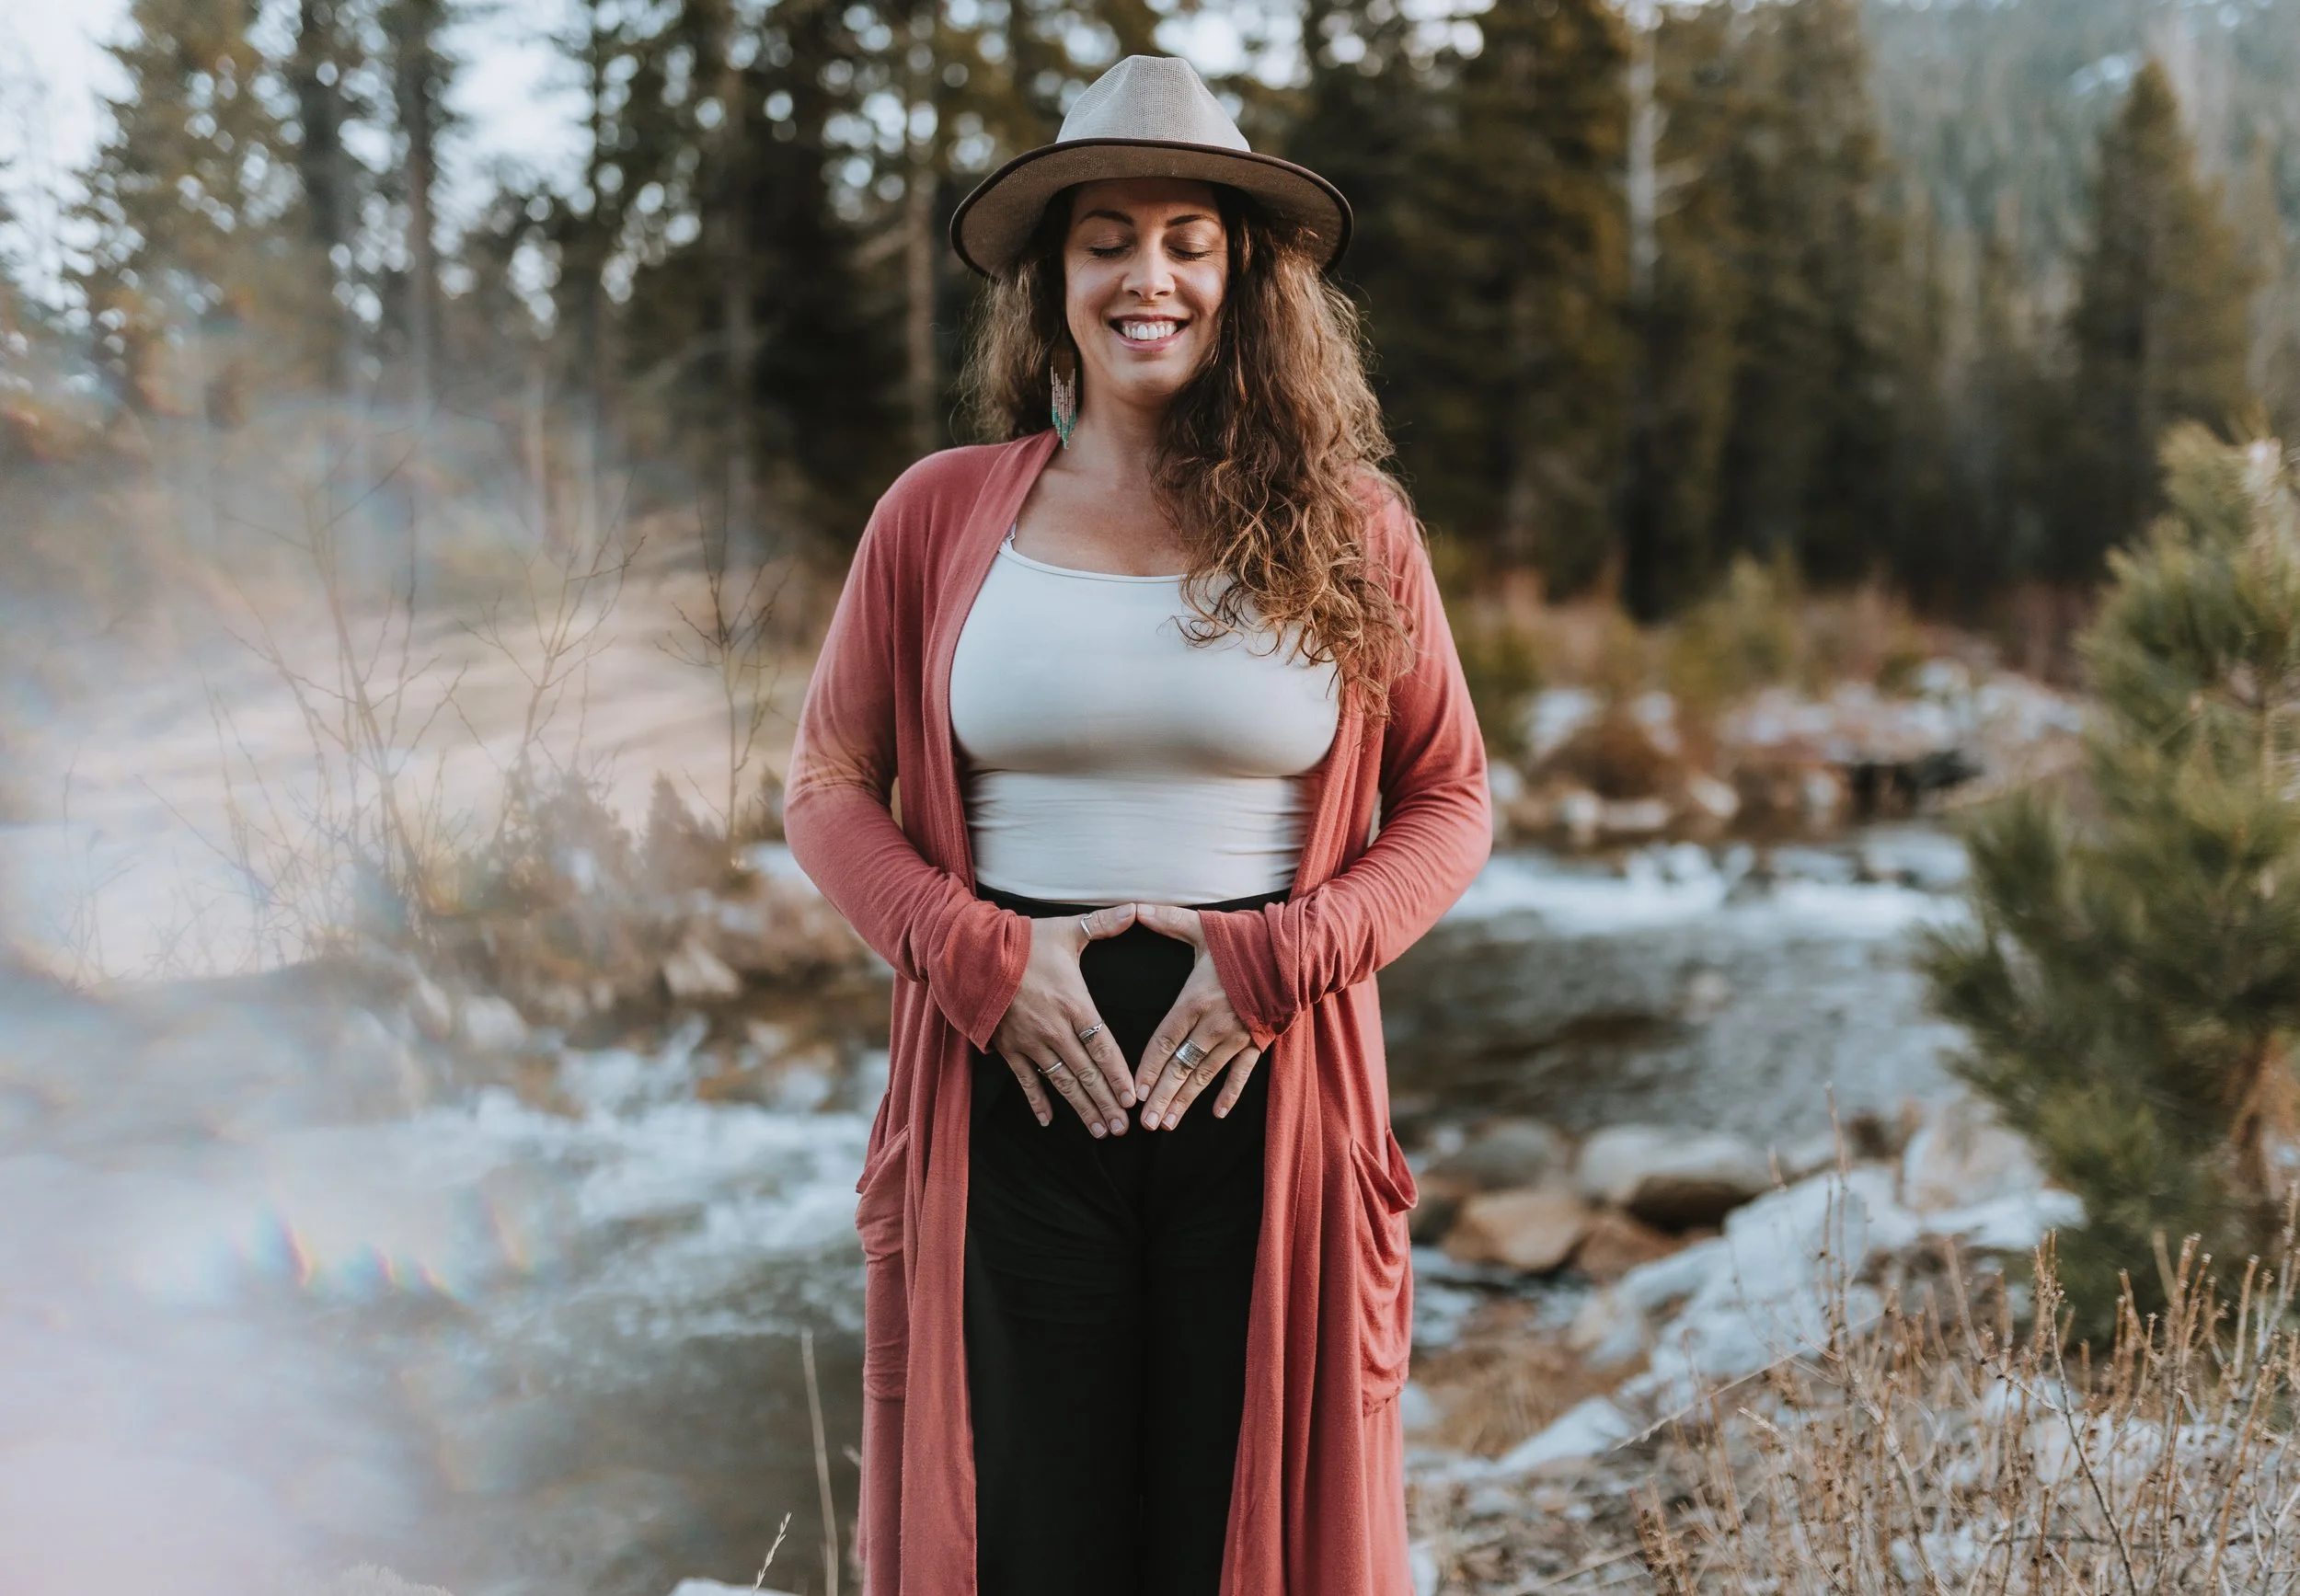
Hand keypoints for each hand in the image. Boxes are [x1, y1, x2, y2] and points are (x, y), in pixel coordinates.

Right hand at [988, 905, 1139, 1135]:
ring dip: (1081, 1108)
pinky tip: (1047, 1121)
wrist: (970, 953)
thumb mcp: (1066, 931)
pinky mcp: (1007, 1047)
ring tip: (1100, 1131)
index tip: (1133, 1098)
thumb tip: (1138, 909)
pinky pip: (1026, 1080)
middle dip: (1106, 1102)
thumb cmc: (1022, 941)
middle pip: (1086, 1073)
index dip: (1119, 1075)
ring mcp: (1029, 1042)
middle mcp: (1054, 1029)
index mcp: (1074, 1004)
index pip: (1103, 1047)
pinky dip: (1036, 1101)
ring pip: (1061, 1082)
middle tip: (1123, 1129)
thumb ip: (1104, 924)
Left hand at [1131, 903, 1259, 1130]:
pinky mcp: (1257, 1040)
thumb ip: (1165, 920)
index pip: (1164, 1041)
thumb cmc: (1246, 938)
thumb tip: (1133, 908)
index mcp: (1195, 1000)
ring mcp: (1237, 1036)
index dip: (1148, 1068)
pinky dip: (1229, 1094)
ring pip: (1205, 1075)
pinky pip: (1241, 1074)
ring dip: (1186, 1101)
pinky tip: (1216, 1114)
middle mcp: (1213, 1024)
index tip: (1134, 1092)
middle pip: (1181, 1067)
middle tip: (1144, 1123)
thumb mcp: (1202, 926)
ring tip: (1167, 1123)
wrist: (1296, 951)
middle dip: (1161, 1096)